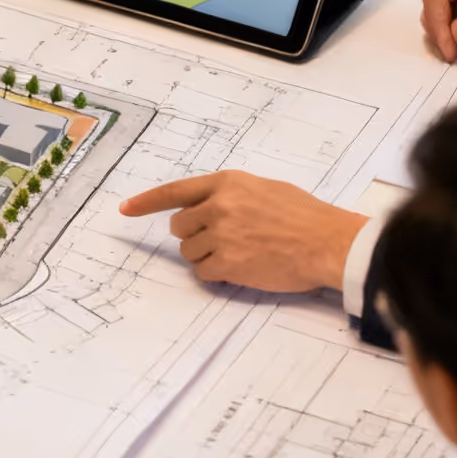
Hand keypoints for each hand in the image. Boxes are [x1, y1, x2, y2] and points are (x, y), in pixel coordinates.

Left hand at [117, 170, 365, 291]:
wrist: (330, 243)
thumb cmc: (305, 216)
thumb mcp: (264, 189)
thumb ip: (230, 194)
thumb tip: (204, 206)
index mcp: (226, 183)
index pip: (175, 191)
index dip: (146, 202)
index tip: (125, 209)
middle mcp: (218, 206)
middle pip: (179, 227)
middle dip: (195, 235)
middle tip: (224, 239)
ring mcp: (221, 235)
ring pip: (188, 251)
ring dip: (206, 255)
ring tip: (241, 253)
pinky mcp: (227, 263)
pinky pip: (202, 272)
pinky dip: (216, 274)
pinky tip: (240, 268)